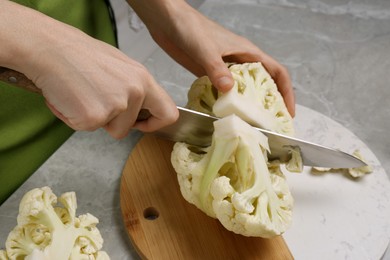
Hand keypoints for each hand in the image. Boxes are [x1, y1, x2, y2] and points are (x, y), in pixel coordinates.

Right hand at [22, 18, 177, 138]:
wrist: (49, 48)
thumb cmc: (79, 54)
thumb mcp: (119, 67)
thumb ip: (133, 88)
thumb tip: (137, 106)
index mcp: (143, 79)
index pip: (168, 112)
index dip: (155, 124)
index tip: (142, 124)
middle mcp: (134, 93)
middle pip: (128, 128)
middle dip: (111, 122)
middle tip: (95, 100)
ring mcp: (116, 106)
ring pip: (108, 130)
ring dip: (93, 119)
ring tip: (81, 95)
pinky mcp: (94, 117)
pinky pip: (85, 128)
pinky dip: (73, 118)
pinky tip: (69, 98)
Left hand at [130, 1, 294, 116]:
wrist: (167, 20)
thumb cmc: (189, 26)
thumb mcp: (205, 48)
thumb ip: (217, 68)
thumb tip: (229, 90)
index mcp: (247, 52)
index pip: (277, 72)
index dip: (286, 92)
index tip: (288, 112)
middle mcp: (239, 61)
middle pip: (263, 85)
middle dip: (269, 104)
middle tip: (269, 126)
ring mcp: (224, 68)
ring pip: (243, 90)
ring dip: (247, 106)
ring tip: (249, 125)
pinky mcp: (209, 73)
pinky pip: (223, 91)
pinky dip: (227, 103)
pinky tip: (224, 115)